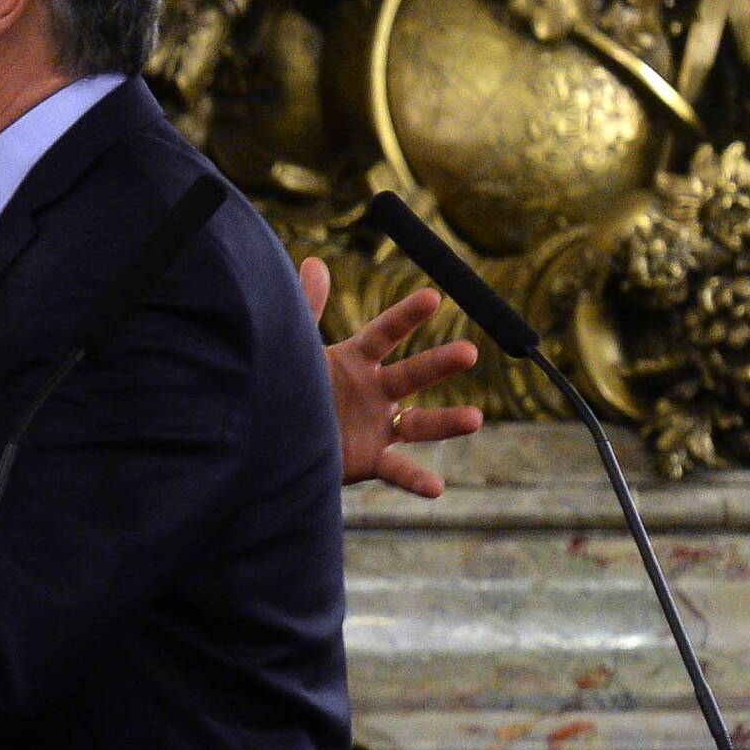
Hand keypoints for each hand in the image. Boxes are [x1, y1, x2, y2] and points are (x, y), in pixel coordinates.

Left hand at [300, 257, 482, 499]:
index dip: (406, 317)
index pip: (385, 334)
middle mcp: (375, 392)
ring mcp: (377, 427)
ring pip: (419, 424)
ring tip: (476, 419)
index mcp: (357, 361)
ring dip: (447, 423)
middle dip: (439, 364)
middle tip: (470, 352)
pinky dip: (417, 479)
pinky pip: (398, 470)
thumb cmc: (288, 387)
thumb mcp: (294, 348)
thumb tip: (315, 262)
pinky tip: (436, 488)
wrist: (273, 440)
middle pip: (413, 376)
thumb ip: (306, 307)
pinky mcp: (369, 460)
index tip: (432, 297)